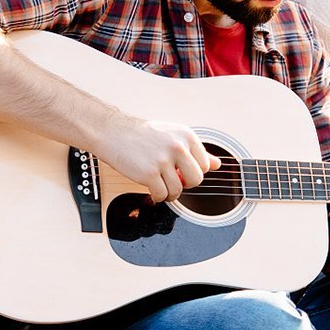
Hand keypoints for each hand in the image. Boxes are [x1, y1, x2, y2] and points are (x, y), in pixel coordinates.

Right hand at [95, 115, 220, 202]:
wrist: (113, 132)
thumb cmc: (141, 135)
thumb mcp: (173, 135)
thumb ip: (195, 150)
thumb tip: (217, 164)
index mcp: (186, 136)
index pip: (205, 165)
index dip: (193, 172)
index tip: (182, 171)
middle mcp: (177, 146)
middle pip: (196, 180)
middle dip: (185, 184)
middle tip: (173, 180)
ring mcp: (163, 160)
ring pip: (178, 190)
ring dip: (169, 193)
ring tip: (160, 185)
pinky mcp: (149, 173)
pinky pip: (162, 195)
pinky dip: (157, 197)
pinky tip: (151, 189)